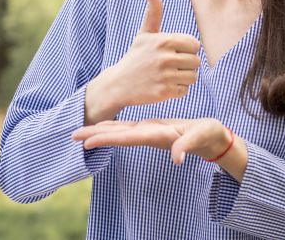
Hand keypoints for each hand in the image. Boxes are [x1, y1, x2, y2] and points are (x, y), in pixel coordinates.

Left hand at [72, 117, 231, 164]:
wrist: (212, 138)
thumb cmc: (207, 135)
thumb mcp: (199, 138)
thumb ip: (188, 146)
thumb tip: (176, 159)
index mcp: (155, 136)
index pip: (126, 138)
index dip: (105, 139)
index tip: (86, 142)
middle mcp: (148, 135)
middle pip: (117, 135)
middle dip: (95, 135)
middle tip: (72, 135)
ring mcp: (148, 131)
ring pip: (119, 131)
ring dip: (100, 131)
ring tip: (81, 131)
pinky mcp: (151, 127)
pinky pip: (127, 126)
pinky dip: (113, 125)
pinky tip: (103, 124)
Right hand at [84, 0, 200, 123]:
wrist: (119, 84)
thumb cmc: (135, 56)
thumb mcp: (144, 33)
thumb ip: (153, 12)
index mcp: (164, 40)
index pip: (194, 45)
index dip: (186, 50)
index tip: (173, 53)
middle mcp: (165, 57)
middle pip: (196, 62)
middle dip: (186, 65)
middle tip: (170, 66)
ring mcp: (165, 76)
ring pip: (193, 77)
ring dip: (183, 78)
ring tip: (168, 76)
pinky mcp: (164, 92)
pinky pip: (185, 90)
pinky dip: (177, 90)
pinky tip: (164, 86)